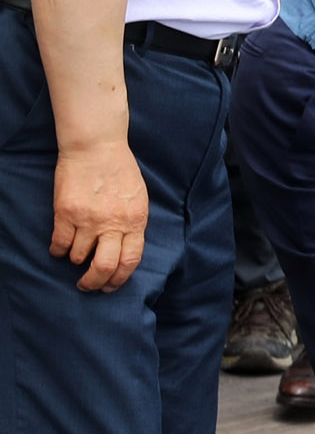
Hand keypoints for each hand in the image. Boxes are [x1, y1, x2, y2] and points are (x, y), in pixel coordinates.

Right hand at [52, 142, 147, 291]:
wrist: (97, 147)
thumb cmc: (120, 171)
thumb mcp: (138, 199)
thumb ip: (133, 224)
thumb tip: (124, 250)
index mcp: (135, 221)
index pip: (130, 261)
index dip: (119, 279)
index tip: (110, 286)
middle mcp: (113, 224)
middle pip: (105, 266)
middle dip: (95, 282)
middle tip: (87, 286)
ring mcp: (88, 219)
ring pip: (78, 256)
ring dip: (76, 260)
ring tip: (75, 256)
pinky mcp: (65, 213)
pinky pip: (60, 243)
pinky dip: (58, 251)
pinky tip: (59, 250)